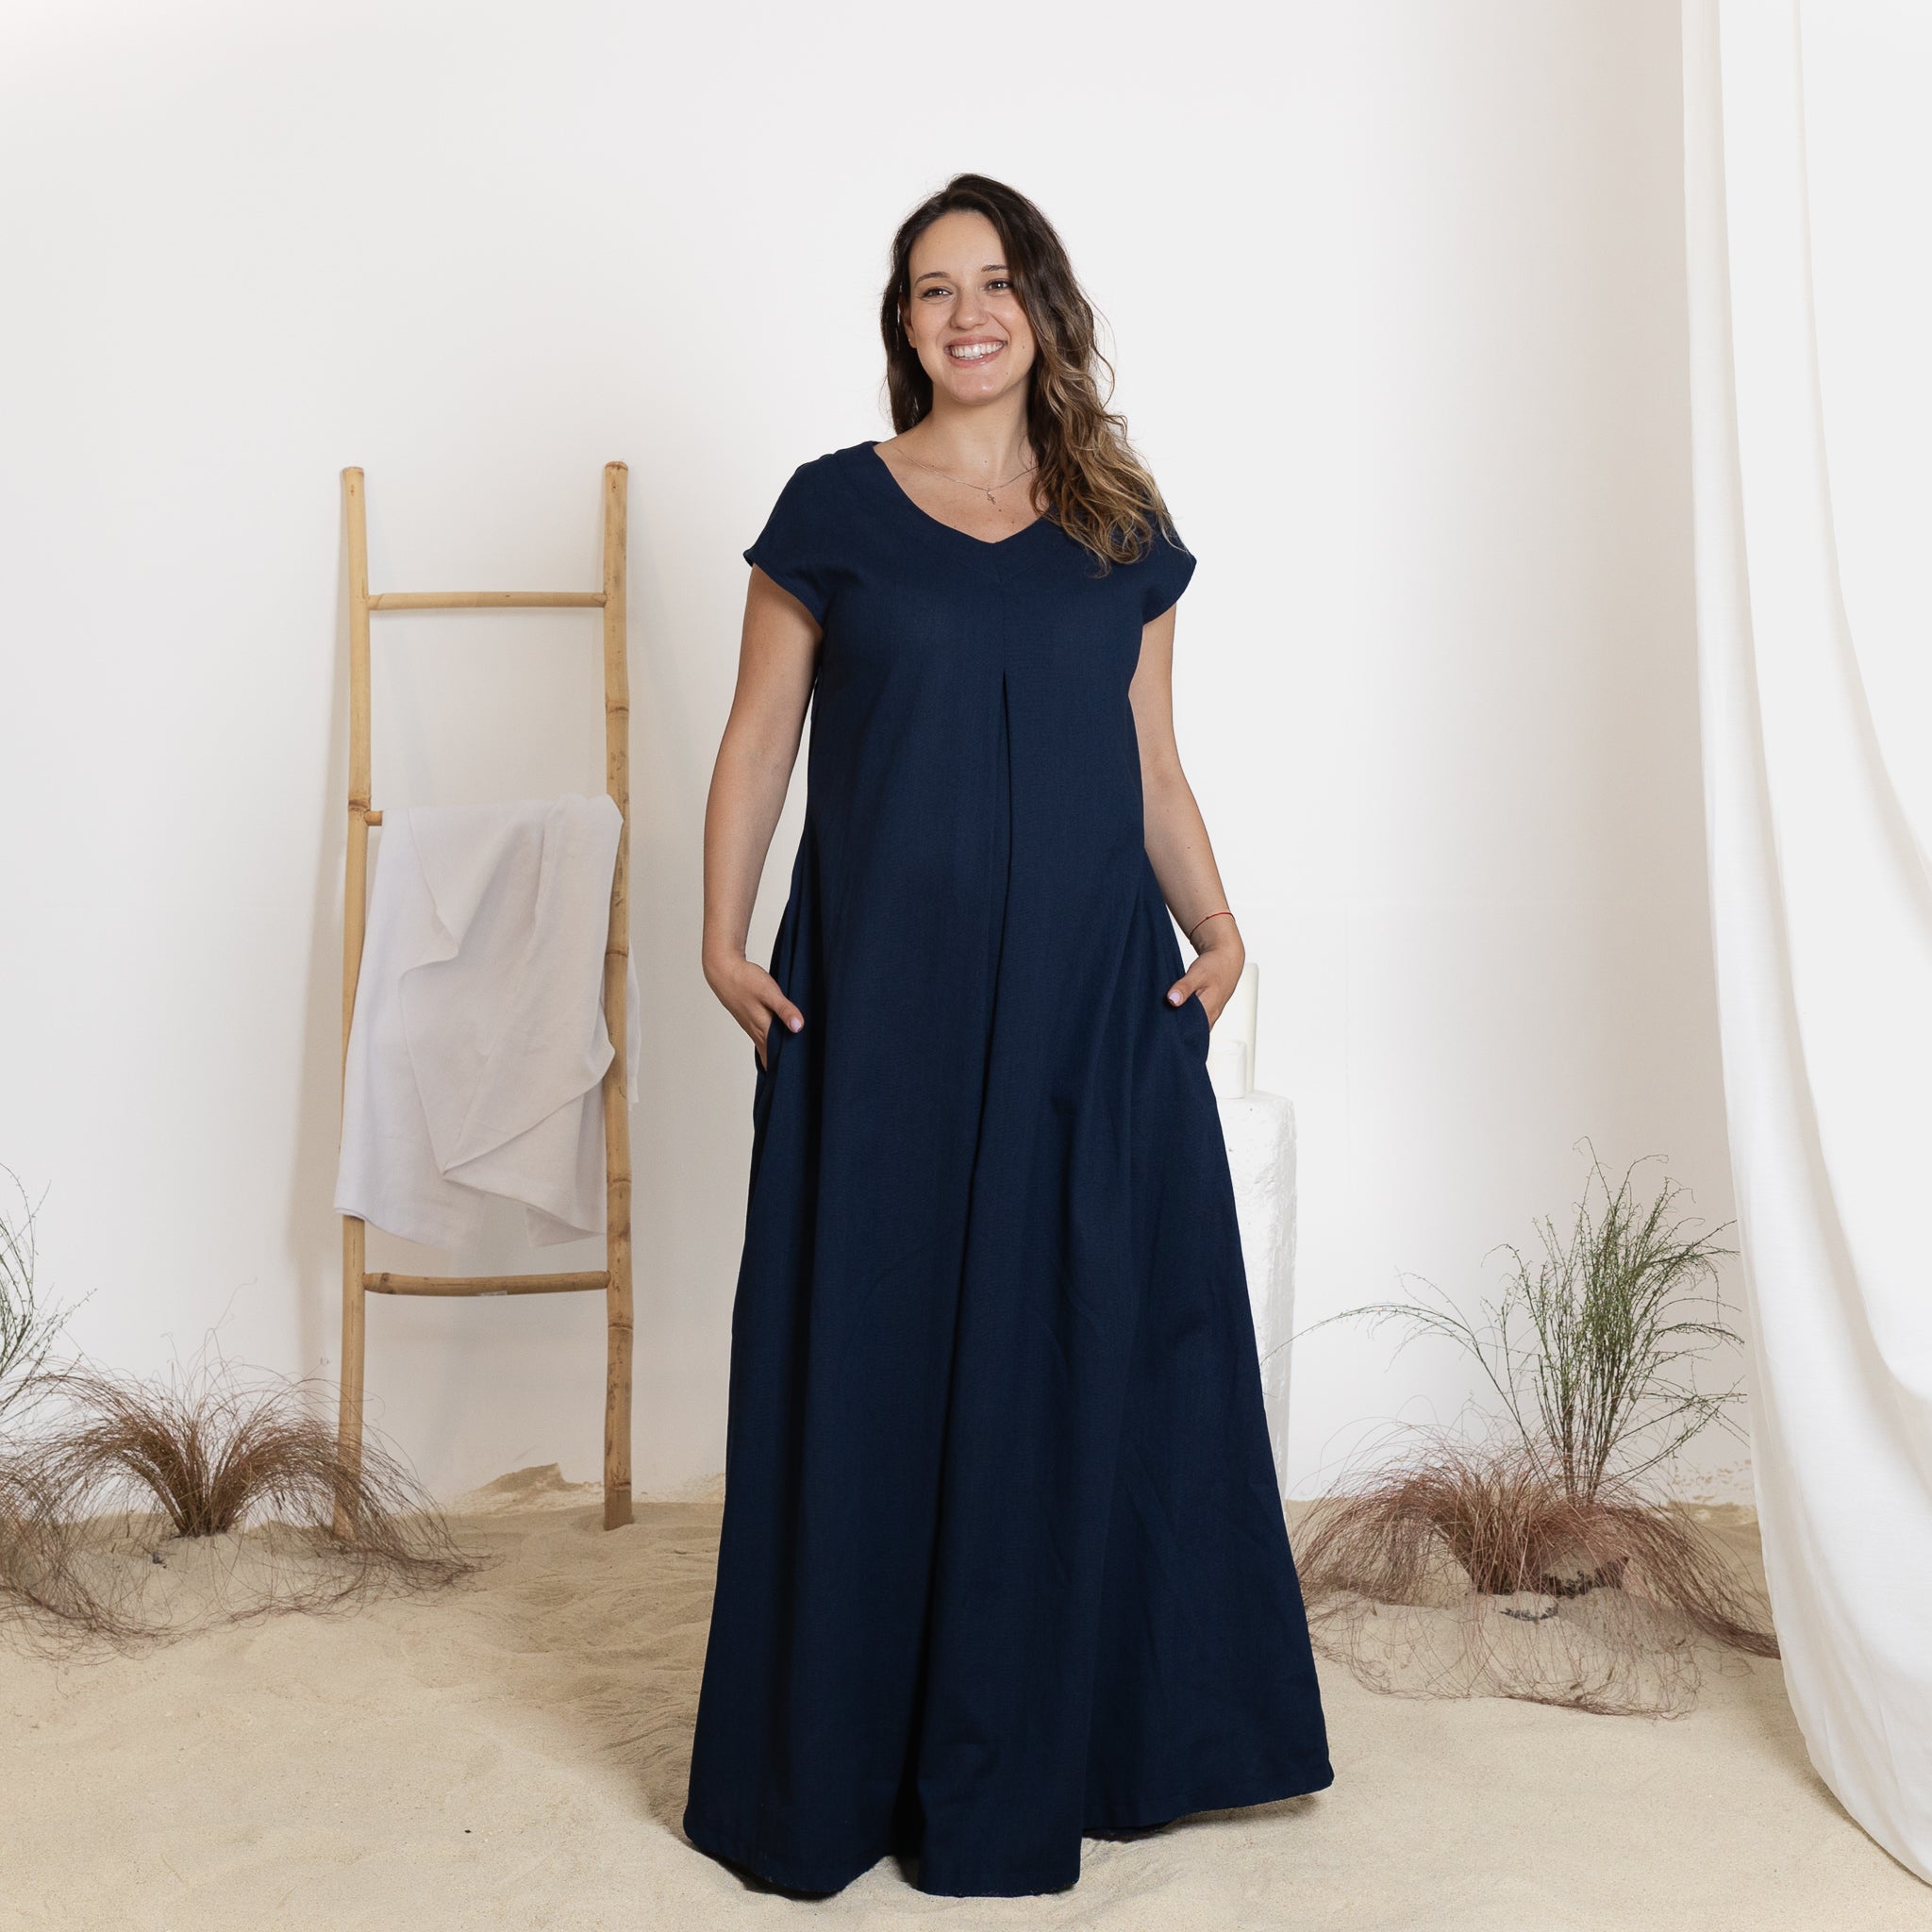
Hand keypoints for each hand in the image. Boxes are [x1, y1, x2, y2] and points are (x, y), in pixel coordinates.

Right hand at [704, 948, 803, 1070]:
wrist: (723, 971)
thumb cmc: (746, 980)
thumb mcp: (769, 992)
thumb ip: (785, 1009)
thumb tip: (799, 1028)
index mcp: (763, 1028)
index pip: (776, 1057)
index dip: (786, 1069)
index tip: (800, 1080)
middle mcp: (757, 1032)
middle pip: (772, 1056)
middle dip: (784, 1067)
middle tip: (800, 1079)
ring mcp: (753, 1027)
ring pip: (767, 1049)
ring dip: (778, 1057)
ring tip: (791, 1068)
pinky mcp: (751, 1021)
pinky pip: (764, 1039)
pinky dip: (772, 1046)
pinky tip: (780, 1045)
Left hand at [1166, 915, 1243, 1026]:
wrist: (1227, 959)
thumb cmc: (1215, 966)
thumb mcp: (1198, 973)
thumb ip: (1185, 987)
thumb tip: (1172, 1000)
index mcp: (1208, 1011)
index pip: (1190, 1031)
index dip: (1174, 1032)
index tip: (1160, 1027)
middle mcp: (1210, 1017)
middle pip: (1190, 1031)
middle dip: (1175, 1030)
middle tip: (1157, 1023)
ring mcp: (1209, 1015)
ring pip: (1192, 1026)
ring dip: (1179, 1023)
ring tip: (1162, 1017)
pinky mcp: (1207, 1011)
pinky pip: (1194, 1019)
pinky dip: (1184, 1016)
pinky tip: (1173, 1011)